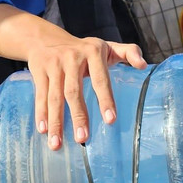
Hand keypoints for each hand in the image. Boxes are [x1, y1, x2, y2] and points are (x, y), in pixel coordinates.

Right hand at [26, 36, 145, 149]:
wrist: (45, 38)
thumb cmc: (83, 48)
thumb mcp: (107, 46)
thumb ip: (129, 53)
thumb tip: (144, 65)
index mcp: (93, 53)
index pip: (101, 79)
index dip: (105, 99)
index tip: (110, 120)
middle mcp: (72, 58)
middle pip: (74, 91)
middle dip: (78, 116)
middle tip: (82, 139)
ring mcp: (54, 64)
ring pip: (55, 97)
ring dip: (56, 121)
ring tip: (57, 143)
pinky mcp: (39, 71)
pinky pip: (41, 95)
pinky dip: (41, 113)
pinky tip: (44, 130)